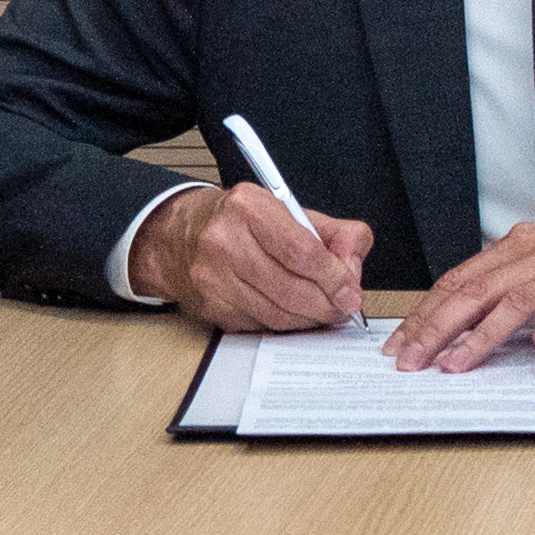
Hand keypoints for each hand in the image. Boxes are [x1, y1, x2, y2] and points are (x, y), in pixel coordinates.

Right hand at [133, 183, 370, 330]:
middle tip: (344, 307)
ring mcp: (213, 279)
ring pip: (276, 314)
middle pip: (291, 288)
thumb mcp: (291, 211)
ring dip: (309, 319)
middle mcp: (225, 242)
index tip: (350, 288)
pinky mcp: (210, 307)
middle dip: (326, 304)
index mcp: (249, 208)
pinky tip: (294, 314)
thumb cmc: (243, 222)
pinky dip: (284, 324)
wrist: (181, 236)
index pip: (302, 251)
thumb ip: (335, 233)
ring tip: (325, 312)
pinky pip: (260, 325)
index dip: (333, 276)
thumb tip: (353, 266)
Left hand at [382, 194, 534, 372]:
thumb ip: (518, 275)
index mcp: (526, 246)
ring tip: (450, 365)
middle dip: (433, 328)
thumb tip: (478, 308)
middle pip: (473, 292)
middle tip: (406, 359)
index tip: (400, 340)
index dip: (425, 311)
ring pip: (512, 305)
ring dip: (477, 338)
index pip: (460, 279)